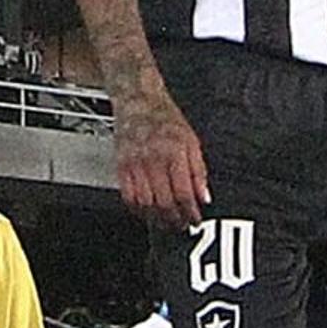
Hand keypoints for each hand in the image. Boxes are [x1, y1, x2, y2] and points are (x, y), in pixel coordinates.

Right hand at [112, 89, 209, 230]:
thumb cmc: (166, 119)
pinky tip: (147, 212)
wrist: (138, 101)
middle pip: (164, 202)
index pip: (184, 193)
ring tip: (166, 222)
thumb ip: (199, 171)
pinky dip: (137, 210)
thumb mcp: (192, 141)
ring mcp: (135, 165)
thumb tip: (204, 197)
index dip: (190, 212)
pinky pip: (128, 196)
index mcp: (174, 153)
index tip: (195, 220)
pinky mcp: (121, 166)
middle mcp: (153, 160)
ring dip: (157, 219)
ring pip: (145, 204)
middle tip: (181, 226)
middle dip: (175, 219)